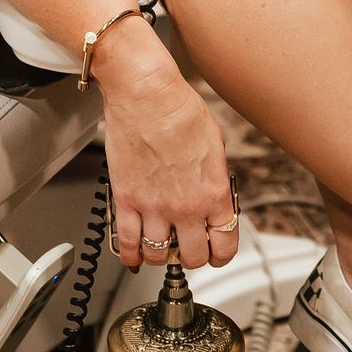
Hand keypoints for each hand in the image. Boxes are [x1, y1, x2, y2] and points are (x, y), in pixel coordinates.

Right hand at [92, 34, 238, 274]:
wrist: (146, 94)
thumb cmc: (179, 109)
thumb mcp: (216, 145)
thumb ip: (215, 178)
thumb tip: (213, 195)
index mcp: (214, 193)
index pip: (225, 244)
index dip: (221, 254)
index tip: (215, 252)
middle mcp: (186, 206)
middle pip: (193, 258)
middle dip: (192, 256)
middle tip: (186, 247)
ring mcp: (154, 206)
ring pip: (159, 256)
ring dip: (161, 256)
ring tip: (160, 247)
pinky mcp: (126, 200)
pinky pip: (126, 243)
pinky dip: (130, 257)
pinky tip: (134, 257)